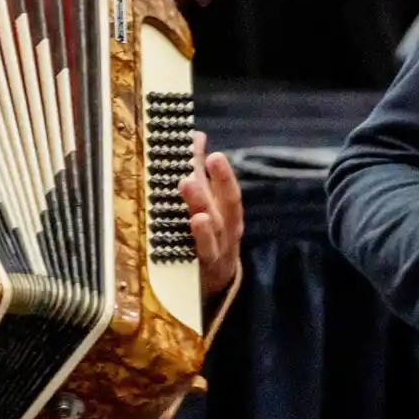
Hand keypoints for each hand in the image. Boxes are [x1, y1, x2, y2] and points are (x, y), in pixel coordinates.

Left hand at [178, 131, 243, 298]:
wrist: (213, 282)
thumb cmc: (208, 234)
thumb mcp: (207, 202)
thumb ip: (200, 171)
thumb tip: (196, 136)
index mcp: (228, 216)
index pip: (228, 194)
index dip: (223, 176)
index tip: (214, 155)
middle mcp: (227, 233)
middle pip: (225, 211)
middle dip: (216, 189)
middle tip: (200, 168)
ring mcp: (216, 253)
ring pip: (213, 236)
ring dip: (203, 219)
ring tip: (195, 205)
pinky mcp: (202, 272)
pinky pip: (200, 258)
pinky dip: (197, 246)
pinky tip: (190, 231)